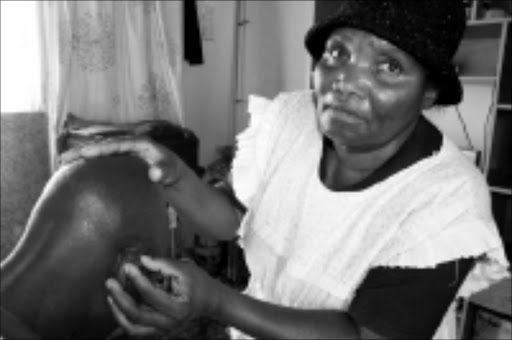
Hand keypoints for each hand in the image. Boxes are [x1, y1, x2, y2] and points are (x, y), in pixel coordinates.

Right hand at [59, 136, 186, 186]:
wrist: (173, 176)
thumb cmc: (172, 172)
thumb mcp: (170, 172)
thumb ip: (163, 172)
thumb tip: (154, 173)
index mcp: (139, 144)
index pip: (117, 145)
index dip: (100, 149)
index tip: (85, 154)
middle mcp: (129, 145)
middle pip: (103, 146)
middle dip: (84, 150)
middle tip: (64, 157)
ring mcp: (124, 153)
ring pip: (100, 152)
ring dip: (82, 156)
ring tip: (63, 162)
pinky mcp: (121, 162)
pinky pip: (102, 160)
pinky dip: (89, 163)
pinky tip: (75, 170)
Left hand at [105, 256, 222, 337]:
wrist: (210, 301)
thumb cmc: (199, 283)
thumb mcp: (184, 268)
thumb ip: (162, 264)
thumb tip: (141, 259)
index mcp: (178, 308)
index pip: (151, 295)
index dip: (137, 279)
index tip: (128, 266)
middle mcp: (170, 323)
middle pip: (137, 315)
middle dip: (120, 298)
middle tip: (110, 282)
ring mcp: (163, 330)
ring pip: (132, 327)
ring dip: (118, 311)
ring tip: (111, 295)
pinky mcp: (158, 331)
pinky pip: (135, 329)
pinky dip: (123, 318)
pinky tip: (117, 304)